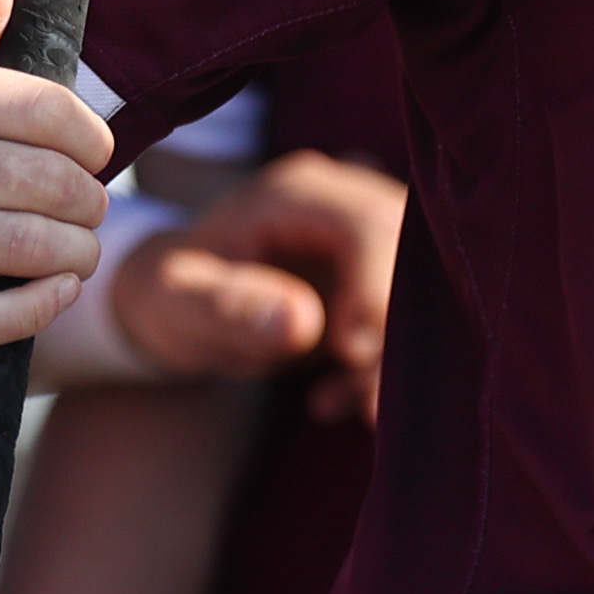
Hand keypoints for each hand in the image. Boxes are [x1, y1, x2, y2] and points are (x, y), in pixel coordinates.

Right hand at [0, 0, 114, 357]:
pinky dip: (42, 307)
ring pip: (25, 246)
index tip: (95, 151)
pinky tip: (56, 287)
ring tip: (78, 243)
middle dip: (90, 199)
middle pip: (43, 183)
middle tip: (91, 204)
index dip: (93, 138)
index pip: (47, 111)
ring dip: (77, 251)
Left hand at [112, 150, 408, 414]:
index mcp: (298, 192)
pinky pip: (412, 315)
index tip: (348, 351)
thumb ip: (231, 306)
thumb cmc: (171, 295)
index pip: (370, 224)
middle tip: (368, 401)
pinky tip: (333, 396)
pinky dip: (384, 364)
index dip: (374, 288)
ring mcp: (370, 237)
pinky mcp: (381, 274)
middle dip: (395, 334)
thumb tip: (302, 323)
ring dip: (393, 356)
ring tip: (338, 401)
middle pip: (412, 255)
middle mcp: (346, 200)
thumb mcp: (177, 302)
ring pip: (423, 289)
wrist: (180, 303)